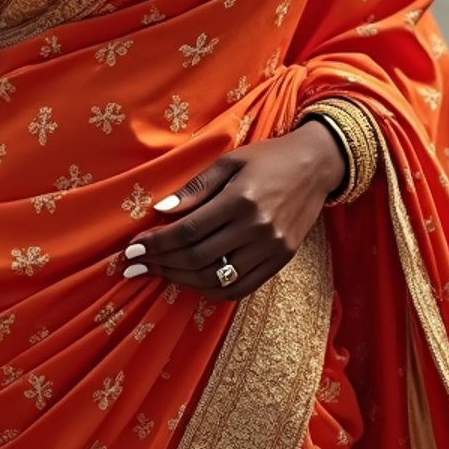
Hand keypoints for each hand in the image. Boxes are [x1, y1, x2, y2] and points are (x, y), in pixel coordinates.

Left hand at [123, 125, 345, 301]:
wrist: (315, 166)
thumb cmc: (267, 158)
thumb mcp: (229, 161)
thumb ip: (195, 187)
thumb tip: (160, 210)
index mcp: (241, 200)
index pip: (188, 231)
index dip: (157, 242)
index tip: (133, 248)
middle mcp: (257, 229)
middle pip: (198, 258)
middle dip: (161, 263)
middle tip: (136, 265)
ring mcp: (271, 249)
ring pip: (216, 278)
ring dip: (181, 279)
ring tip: (159, 272)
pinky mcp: (280, 261)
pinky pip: (240, 288)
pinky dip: (211, 290)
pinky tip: (192, 281)